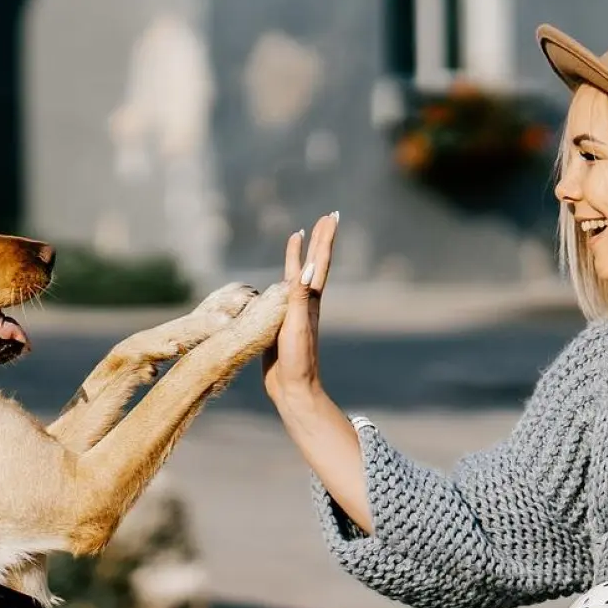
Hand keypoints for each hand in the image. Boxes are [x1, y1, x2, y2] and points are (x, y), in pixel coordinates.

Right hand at [264, 212, 337, 401]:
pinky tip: (277, 278)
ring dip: (300, 256)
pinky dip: (280, 279)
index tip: (331, 217)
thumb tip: (309, 268)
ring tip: (300, 237)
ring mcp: (293, 312)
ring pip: (297, 276)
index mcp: (310, 301)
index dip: (324, 239)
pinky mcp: (279, 323)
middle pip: (313, 264)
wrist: (293, 390)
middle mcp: (305, 302)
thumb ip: (300, 297)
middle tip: (326, 217)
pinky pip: (279, 293)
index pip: (319, 263)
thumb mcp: (297, 326)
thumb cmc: (297, 360)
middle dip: (319, 240)